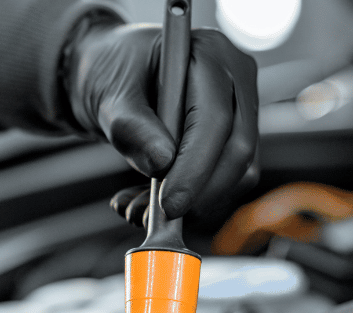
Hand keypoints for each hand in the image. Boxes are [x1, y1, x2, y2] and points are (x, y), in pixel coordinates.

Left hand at [66, 22, 258, 221]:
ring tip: (138, 209)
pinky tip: (148, 202)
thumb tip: (162, 163)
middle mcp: (236, 78)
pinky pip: (227, 180)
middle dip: (200, 193)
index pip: (216, 119)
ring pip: (239, 172)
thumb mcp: (110, 94)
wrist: (117, 75)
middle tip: (158, 218)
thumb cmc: (114, 72)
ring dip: (194, 203)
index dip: (195, 168)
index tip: (169, 205)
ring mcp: (243, 108)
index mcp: (210, 53)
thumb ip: (131, 126)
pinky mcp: (236, 138)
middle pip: (238, 149)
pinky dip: (192, 201)